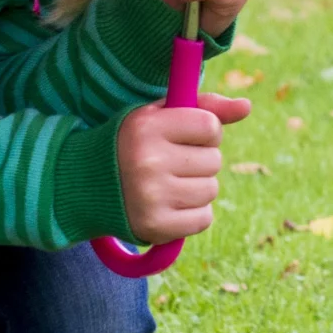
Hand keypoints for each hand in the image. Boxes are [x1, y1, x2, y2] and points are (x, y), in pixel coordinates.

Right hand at [115, 88, 252, 244]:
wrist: (86, 186)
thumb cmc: (134, 143)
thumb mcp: (159, 115)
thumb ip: (205, 106)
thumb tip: (246, 106)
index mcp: (147, 127)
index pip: (210, 127)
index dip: (204, 132)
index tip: (184, 136)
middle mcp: (148, 162)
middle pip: (214, 160)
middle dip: (200, 160)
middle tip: (171, 162)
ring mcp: (151, 197)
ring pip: (211, 189)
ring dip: (198, 187)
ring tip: (169, 183)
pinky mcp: (155, 226)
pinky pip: (204, 218)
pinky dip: (193, 213)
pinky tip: (171, 203)